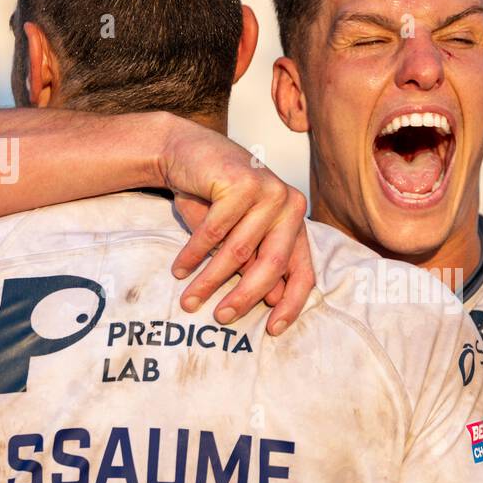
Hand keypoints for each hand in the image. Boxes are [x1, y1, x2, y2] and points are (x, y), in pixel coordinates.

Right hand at [159, 123, 313, 335]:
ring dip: (211, 280)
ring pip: (239, 250)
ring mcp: (269, 190)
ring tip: (190, 300)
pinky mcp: (243, 182)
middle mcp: (290, 204)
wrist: (186, 151)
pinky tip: (180, 269)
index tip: (273, 330)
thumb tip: (271, 301)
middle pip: (273, 264)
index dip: (290, 304)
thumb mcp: (238, 235)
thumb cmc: (214, 199)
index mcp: (296, 221)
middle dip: (245, 296)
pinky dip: (194, 254)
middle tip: (222, 318)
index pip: (303, 270)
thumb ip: (255, 263)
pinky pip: (215, 231)